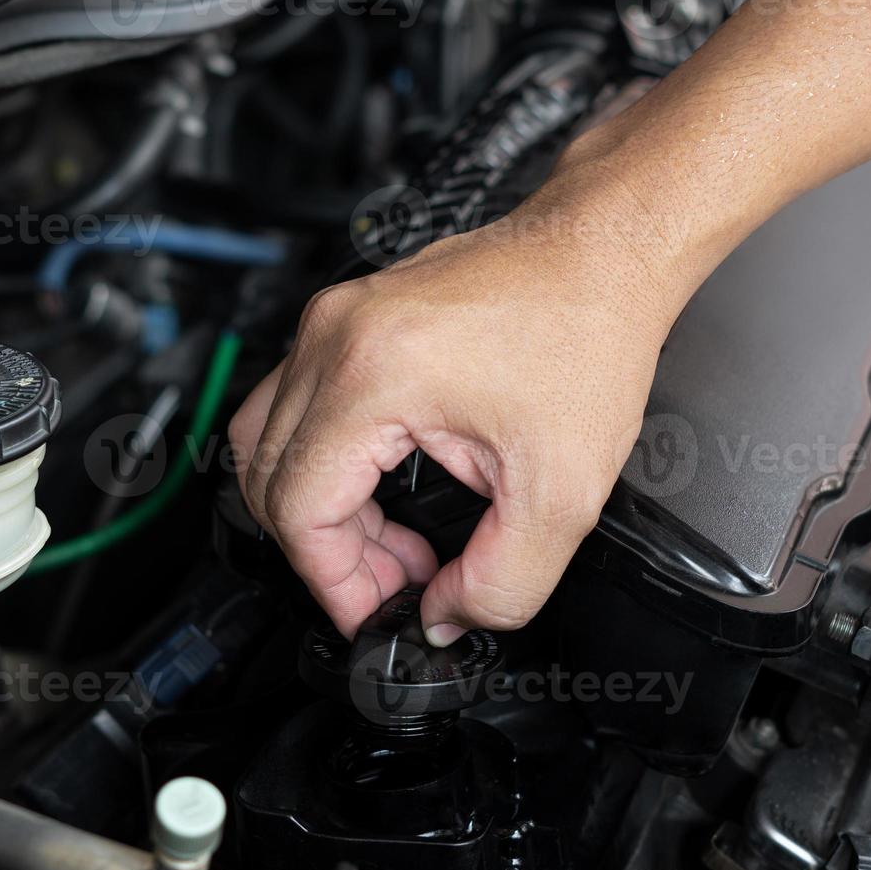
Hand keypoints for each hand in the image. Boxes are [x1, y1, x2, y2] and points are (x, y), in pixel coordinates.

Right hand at [228, 165, 698, 644]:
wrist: (603, 254)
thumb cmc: (586, 335)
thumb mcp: (562, 494)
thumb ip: (501, 583)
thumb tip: (445, 615)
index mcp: (371, 376)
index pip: (298, 510)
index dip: (335, 581)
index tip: (377, 609)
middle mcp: (334, 338)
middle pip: (267, 479)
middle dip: (329, 551)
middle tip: (397, 580)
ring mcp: (333, 319)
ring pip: (267, 441)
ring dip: (319, 507)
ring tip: (393, 538)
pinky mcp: (347, 316)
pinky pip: (296, 404)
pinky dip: (325, 460)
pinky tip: (387, 485)